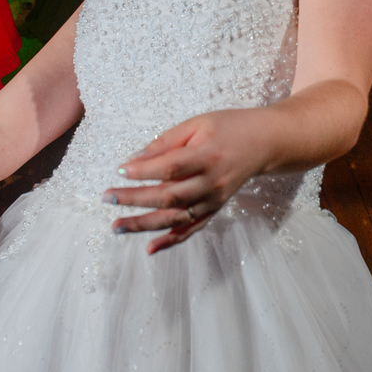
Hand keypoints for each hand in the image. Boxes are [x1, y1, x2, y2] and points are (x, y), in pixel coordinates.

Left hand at [103, 108, 270, 254]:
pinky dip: (171, 241)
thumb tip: (136, 158)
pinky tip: (149, 247)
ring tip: (116, 226)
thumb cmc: (229, 127)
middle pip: (169, 196)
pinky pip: (191, 229)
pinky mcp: (215, 209)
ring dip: (144, 225)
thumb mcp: (197, 123)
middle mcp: (211, 182)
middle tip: (107, 198)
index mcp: (207, 155)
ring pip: (176, 218)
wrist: (264, 143)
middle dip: (135, 200)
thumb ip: (167, 141)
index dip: (144, 171)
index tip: (120, 170)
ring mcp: (214, 200)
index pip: (171, 167)